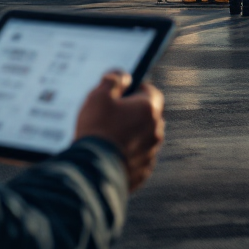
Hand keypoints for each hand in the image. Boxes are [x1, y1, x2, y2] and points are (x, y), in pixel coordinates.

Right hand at [75, 72, 164, 192]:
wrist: (92, 172)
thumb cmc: (96, 129)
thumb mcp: (99, 96)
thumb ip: (113, 80)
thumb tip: (124, 75)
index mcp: (148, 109)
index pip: (152, 92)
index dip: (138, 90)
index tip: (124, 93)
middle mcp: (155, 130)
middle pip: (149, 116)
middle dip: (134, 114)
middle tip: (113, 116)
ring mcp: (151, 153)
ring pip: (144, 138)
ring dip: (132, 135)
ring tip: (109, 138)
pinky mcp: (143, 172)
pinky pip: (139, 158)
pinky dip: (129, 155)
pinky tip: (111, 155)